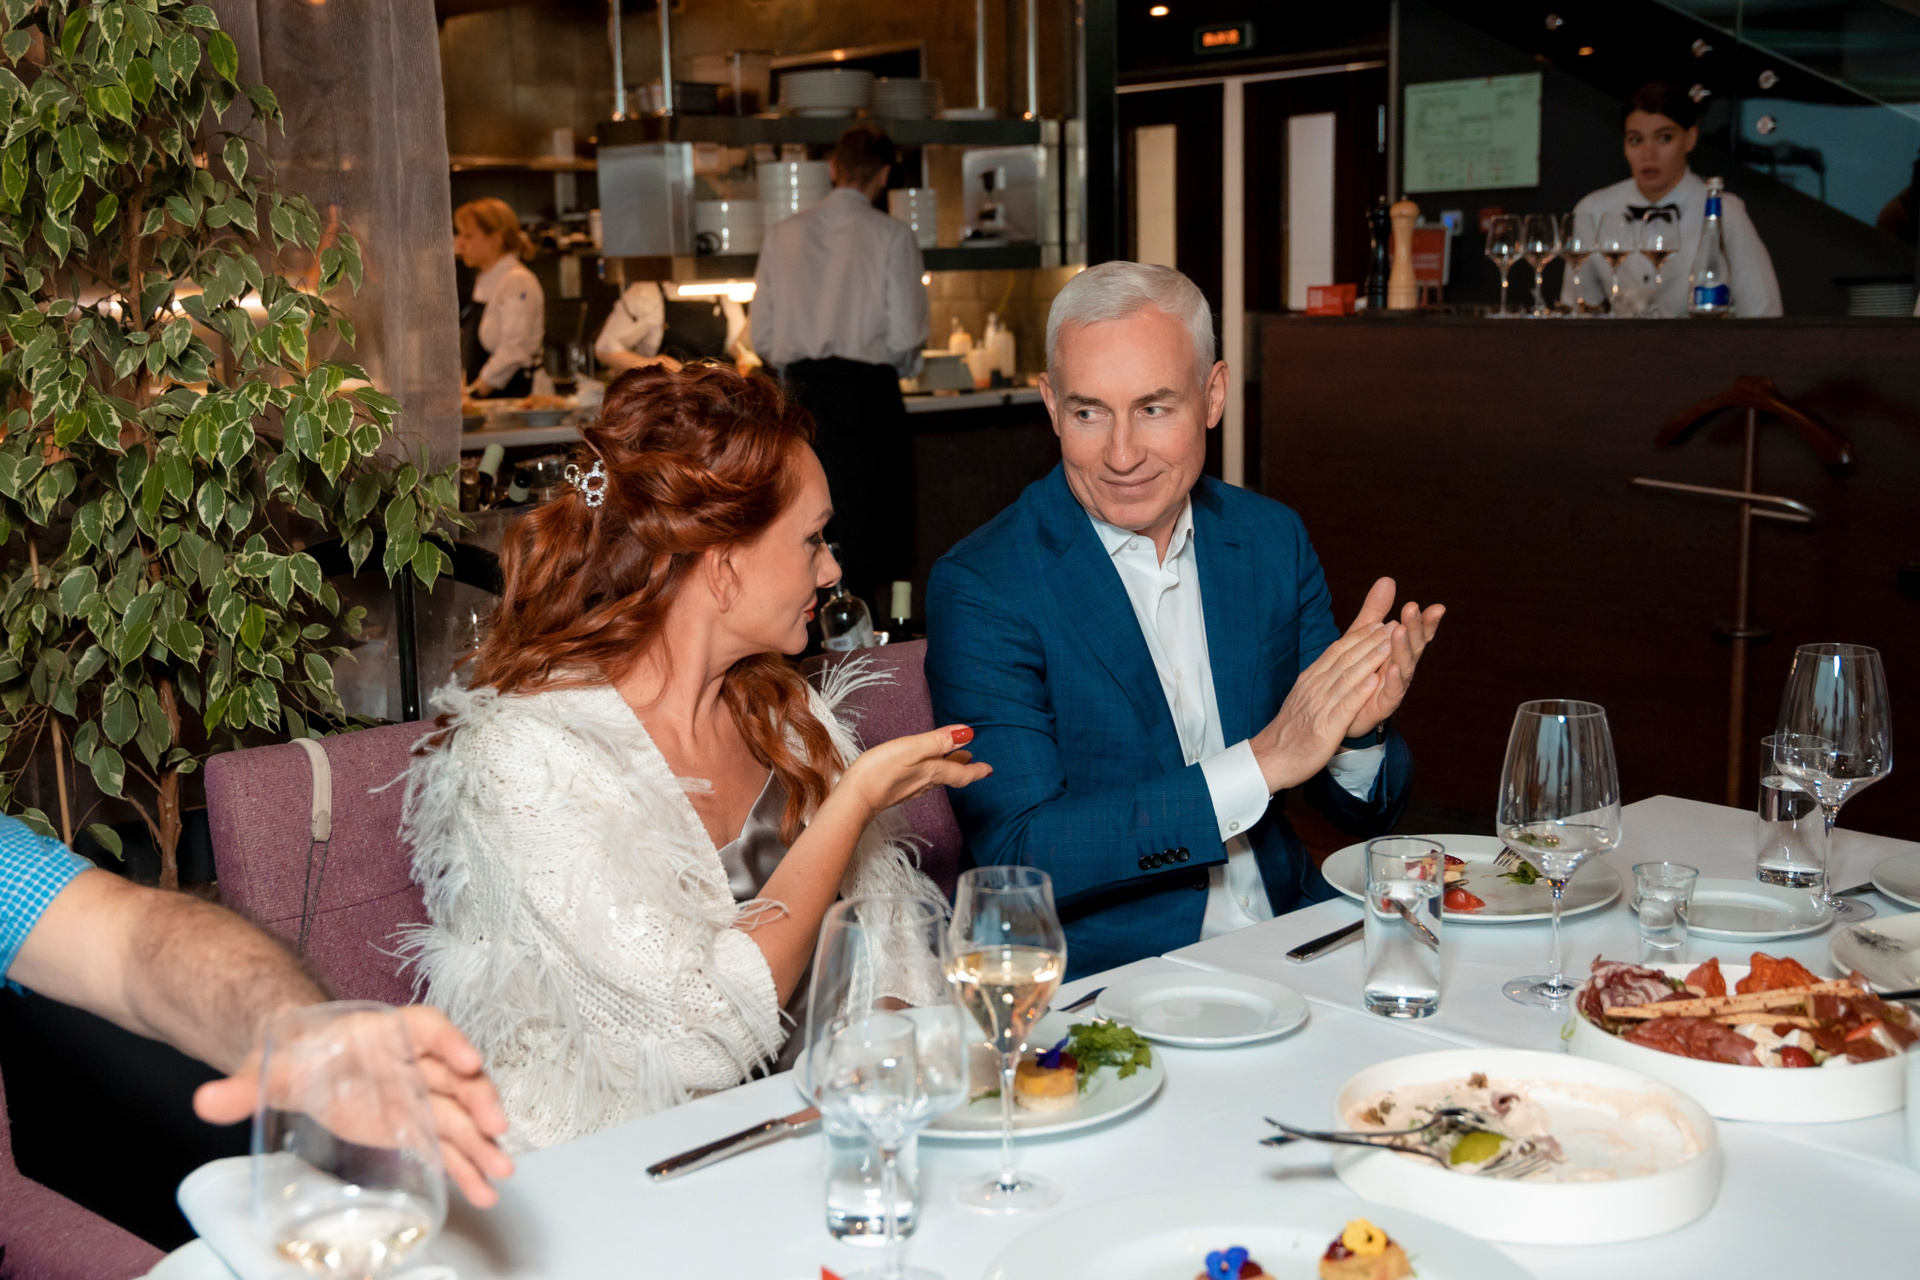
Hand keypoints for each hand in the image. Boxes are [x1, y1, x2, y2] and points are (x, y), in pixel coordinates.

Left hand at [194, 1005, 514, 1207]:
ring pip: (457, 1114)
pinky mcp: (411, 1125)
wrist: (299, 1063)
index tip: (466, 1062)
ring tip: (501, 1170)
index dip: (451, 1042)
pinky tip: (480, 1187)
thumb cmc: (295, 1055)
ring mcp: (415, 1094)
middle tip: (494, 1126)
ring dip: (481, 1141)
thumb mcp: (268, 1068)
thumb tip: (205, 1101)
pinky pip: (445, 1144)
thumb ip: (242, 1086)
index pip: (425, 1028)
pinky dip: (465, 1164)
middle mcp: (408, 1062)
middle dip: (478, 1101)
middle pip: (454, 1076)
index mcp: (382, 1034)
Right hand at [835, 725, 992, 819]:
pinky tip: (921, 772)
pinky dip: (929, 774)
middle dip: (963, 768)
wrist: (855, 800)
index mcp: (932, 772)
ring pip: (935, 779)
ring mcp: (910, 789)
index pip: (962, 774)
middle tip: (972, 760)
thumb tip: (967, 734)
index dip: (977, 771)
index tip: (989, 769)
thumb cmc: (880, 772)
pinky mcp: (896, 791)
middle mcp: (924, 783)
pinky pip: (920, 782)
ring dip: (947, 770)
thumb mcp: (911, 749)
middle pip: (949, 776)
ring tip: (951, 762)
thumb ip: (938, 741)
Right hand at [1248, 624, 1392, 793]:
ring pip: (1347, 678)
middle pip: (1345, 659)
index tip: (1379, 623)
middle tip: (1393, 625)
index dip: (1359, 636)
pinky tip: (1374, 682)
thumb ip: (1320, 679)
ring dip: (1370, 660)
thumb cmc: (1290, 730)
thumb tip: (1335, 664)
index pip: (1337, 651)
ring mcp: (1320, 707)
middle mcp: (1315, 688)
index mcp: (1310, 679)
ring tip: (1390, 645)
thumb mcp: (1303, 697)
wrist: (1271, 758)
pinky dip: (1359, 693)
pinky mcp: (1325, 728)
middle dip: (1370, 641)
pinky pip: (1344, 707)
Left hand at [1340, 577, 1444, 736]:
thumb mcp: (1363, 635)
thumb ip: (1375, 611)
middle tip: (1412, 608)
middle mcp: (1401, 667)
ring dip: (1403, 648)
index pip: (1417, 633)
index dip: (1427, 622)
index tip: (1437, 607)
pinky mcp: (1383, 705)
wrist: (1337, 708)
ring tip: (1400, 630)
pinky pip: (1392, 693)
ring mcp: (1394, 686)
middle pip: (1413, 646)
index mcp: (1399, 650)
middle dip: (1415, 627)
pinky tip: (1392, 668)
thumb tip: (1387, 579)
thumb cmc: (1356, 668)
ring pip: (1404, 667)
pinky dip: (1393, 680)